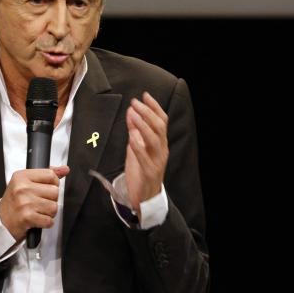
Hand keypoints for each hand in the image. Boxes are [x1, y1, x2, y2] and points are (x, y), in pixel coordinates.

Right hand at [0, 165, 69, 241]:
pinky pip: (49, 220)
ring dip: (49, 212)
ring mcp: (24, 203)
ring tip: (38, 211)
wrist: (1, 221)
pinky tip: (37, 220)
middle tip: (39, 202)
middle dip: (51, 200)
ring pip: (54, 207)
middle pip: (55, 191)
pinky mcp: (26, 217)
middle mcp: (22, 188)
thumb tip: (65, 169)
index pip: (51, 175)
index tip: (46, 189)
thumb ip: (46, 174)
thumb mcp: (26, 182)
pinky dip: (46, 223)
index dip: (53, 183)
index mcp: (22, 176)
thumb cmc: (15, 201)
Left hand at [124, 92, 168, 212]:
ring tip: (134, 114)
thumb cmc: (141, 171)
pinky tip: (132, 137)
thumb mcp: (136, 147)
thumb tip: (131, 113)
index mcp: (160, 143)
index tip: (145, 95)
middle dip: (148, 112)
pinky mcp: (149, 172)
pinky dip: (138, 145)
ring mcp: (157, 160)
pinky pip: (144, 157)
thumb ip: (134, 131)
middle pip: (159, 127)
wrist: (145, 198)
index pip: (162, 121)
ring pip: (154, 139)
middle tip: (136, 102)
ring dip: (143, 125)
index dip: (154, 107)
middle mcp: (161, 150)